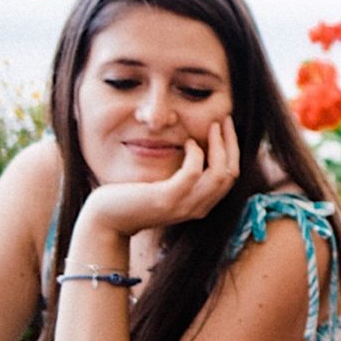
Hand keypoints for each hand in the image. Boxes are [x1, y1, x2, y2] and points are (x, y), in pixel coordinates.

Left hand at [75, 118, 239, 243]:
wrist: (107, 219)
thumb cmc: (133, 198)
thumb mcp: (165, 188)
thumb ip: (182, 177)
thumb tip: (194, 147)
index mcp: (199, 205)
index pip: (230, 177)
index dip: (233, 150)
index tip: (226, 128)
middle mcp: (197, 208)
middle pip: (230, 174)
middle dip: (231, 144)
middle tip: (225, 121)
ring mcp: (183, 205)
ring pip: (220, 174)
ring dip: (220, 145)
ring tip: (213, 126)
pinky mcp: (166, 198)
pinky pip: (193, 173)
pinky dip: (196, 155)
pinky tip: (187, 142)